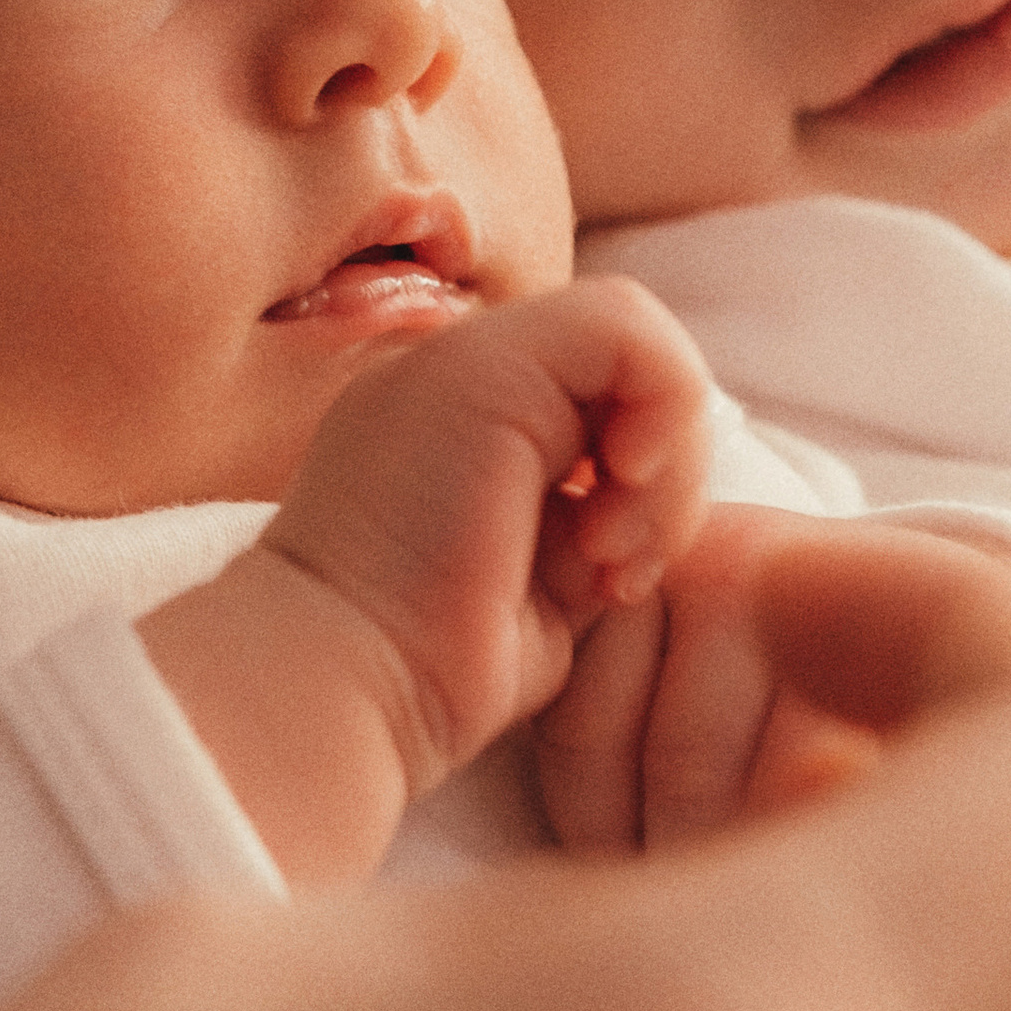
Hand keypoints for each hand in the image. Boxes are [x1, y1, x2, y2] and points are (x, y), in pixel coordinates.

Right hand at [142, 280, 714, 884]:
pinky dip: (659, 413)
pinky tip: (618, 498)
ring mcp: (463, 355)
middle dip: (667, 468)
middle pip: (627, 361)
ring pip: (637, 333)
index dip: (647, 471)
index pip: (601, 392)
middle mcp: (457, 372)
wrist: (342, 681)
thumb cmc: (429, 670)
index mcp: (462, 420)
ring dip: (666, 453)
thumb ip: (590, 517)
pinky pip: (627, 330)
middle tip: (623, 566)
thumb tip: (665, 498)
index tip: (617, 574)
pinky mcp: (486, 363)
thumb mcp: (539, 581)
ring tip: (613, 552)